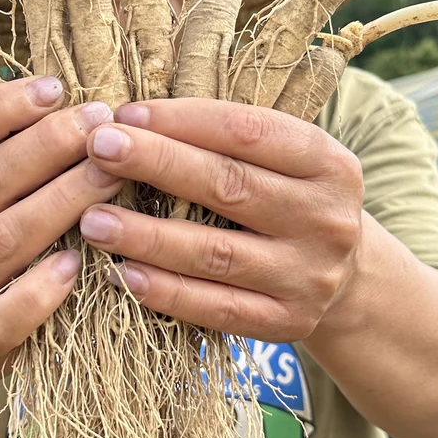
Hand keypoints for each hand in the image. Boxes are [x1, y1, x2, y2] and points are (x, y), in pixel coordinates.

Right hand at [0, 77, 121, 393]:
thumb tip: (57, 96)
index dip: (1, 107)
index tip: (55, 87)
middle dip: (49, 146)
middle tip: (102, 124)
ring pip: (5, 239)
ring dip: (63, 201)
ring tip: (112, 174)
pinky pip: (7, 315)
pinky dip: (43, 288)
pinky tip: (79, 261)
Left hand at [76, 99, 364, 341]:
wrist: (344, 279)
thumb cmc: (287, 199)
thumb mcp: (282, 160)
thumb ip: (224, 139)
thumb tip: (130, 119)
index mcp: (328, 163)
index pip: (247, 131)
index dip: (182, 120)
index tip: (125, 113)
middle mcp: (326, 219)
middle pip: (229, 185)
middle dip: (157, 163)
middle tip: (98, 148)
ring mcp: (310, 276)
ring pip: (215, 252)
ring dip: (147, 236)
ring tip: (92, 220)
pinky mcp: (288, 323)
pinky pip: (217, 308)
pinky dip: (167, 292)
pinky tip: (123, 275)